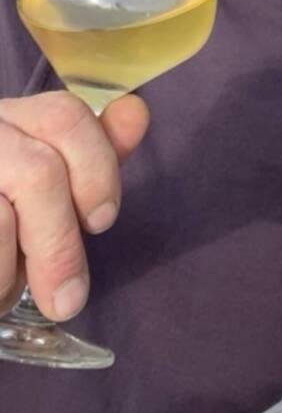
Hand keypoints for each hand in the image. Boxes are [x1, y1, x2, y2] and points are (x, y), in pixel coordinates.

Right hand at [0, 92, 148, 318]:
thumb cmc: (2, 225)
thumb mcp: (50, 193)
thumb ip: (91, 158)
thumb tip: (136, 112)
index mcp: (13, 119)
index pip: (65, 116)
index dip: (96, 170)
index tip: (102, 222)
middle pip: (38, 172)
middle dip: (60, 243)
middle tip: (67, 299)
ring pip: (1, 219)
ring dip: (9, 270)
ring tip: (4, 293)